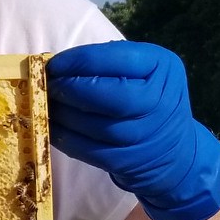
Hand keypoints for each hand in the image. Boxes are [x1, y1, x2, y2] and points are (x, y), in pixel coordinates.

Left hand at [48, 40, 219, 219]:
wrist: (176, 152)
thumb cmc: (150, 98)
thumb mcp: (145, 69)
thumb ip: (110, 61)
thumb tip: (58, 64)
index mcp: (161, 67)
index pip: (112, 58)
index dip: (75, 60)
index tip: (52, 63)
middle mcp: (156, 101)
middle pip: (100, 93)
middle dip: (66, 87)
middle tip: (45, 84)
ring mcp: (142, 135)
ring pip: (89, 123)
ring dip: (58, 113)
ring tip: (43, 102)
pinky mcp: (125, 161)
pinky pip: (85, 148)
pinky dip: (62, 136)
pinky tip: (50, 125)